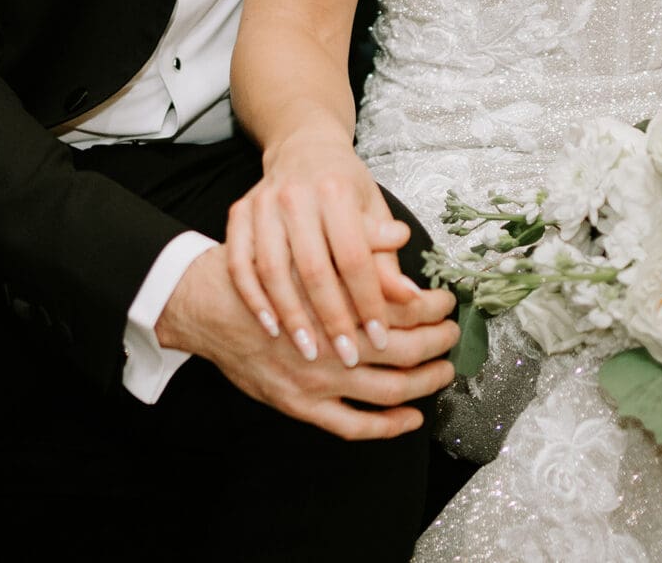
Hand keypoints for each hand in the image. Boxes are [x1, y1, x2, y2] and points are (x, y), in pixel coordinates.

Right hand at [158, 245, 455, 439]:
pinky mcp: (295, 401)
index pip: (396, 303)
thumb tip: (404, 239)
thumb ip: (359, 237)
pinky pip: (349, 424)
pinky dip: (384, 426)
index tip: (447, 302)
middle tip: (453, 335)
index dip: (430, 306)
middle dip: (434, 343)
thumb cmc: (265, 265)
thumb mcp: (309, 236)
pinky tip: (409, 417)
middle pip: (398, 348)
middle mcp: (323, 336)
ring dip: (421, 383)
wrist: (208, 301)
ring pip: (383, 388)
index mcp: (328, 289)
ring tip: (442, 372)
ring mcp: (309, 373)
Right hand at [224, 129, 425, 367]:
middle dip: (331, 319)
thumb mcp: (373, 211)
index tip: (381, 338)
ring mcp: (262, 204)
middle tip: (347, 357)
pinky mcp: (239, 214)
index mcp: (335, 190)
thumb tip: (411, 298)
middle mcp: (295, 195)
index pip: (354, 257)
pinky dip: (254, 298)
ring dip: (291, 316)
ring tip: (309, 351)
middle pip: (312, 269)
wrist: (302, 148)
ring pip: (272, 271)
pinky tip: (270, 326)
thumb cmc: (344, 186)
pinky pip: (240, 264)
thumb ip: (386, 256)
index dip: (369, 300)